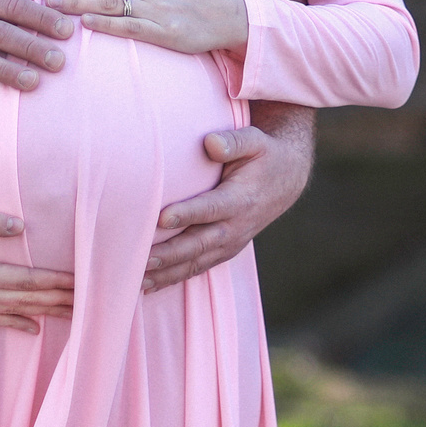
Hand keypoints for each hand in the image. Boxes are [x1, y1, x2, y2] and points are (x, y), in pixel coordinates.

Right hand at [0, 202, 73, 331]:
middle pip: (24, 301)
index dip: (54, 282)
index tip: (80, 281)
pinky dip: (14, 324)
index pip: (26, 280)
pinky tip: (33, 328)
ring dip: (43, 314)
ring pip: (12, 312)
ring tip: (71, 316)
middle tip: (88, 303)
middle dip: (57, 301)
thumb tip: (20, 226)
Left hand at [145, 103, 315, 292]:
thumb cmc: (263, 156)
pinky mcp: (225, 250)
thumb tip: (210, 142)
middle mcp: (236, 226)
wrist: (286, 180)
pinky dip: (175, 278)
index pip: (211, 208)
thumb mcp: (254, 141)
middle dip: (171, 254)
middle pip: (200, 243)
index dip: (188, 214)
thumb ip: (234, 142)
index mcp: (240, 198)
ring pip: (197, 262)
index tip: (162, 218)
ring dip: (168, 274)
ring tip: (139, 280)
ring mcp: (231, 243)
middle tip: (142, 259)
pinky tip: (150, 285)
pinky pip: (198, 268)